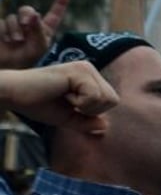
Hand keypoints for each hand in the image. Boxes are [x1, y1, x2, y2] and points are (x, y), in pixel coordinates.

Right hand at [0, 0, 69, 68]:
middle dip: (25, 14)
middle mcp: (29, 25)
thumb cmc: (27, 60)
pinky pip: (0, 23)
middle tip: (25, 23)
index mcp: (44, 29)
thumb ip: (38, 30)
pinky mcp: (1, 28)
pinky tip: (6, 41)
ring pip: (12, 17)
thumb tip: (34, 14)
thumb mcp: (38, 47)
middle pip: (26, 10)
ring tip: (16, 41)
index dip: (59, 3)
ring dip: (14, 28)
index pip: (53, 14)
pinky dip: (3, 31)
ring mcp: (14, 26)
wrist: (9, 67)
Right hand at [1, 61, 118, 132]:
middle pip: (113, 100)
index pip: (111, 101)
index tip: (70, 105)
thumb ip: (86, 122)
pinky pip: (94, 96)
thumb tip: (105, 126)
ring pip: (106, 98)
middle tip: (67, 101)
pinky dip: (78, 102)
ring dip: (83, 105)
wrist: (14, 94)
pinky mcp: (79, 70)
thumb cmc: (38, 104)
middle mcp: (90, 69)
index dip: (92, 111)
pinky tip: (62, 93)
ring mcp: (85, 67)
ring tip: (64, 96)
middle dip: (91, 110)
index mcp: (90, 78)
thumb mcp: (67, 118)